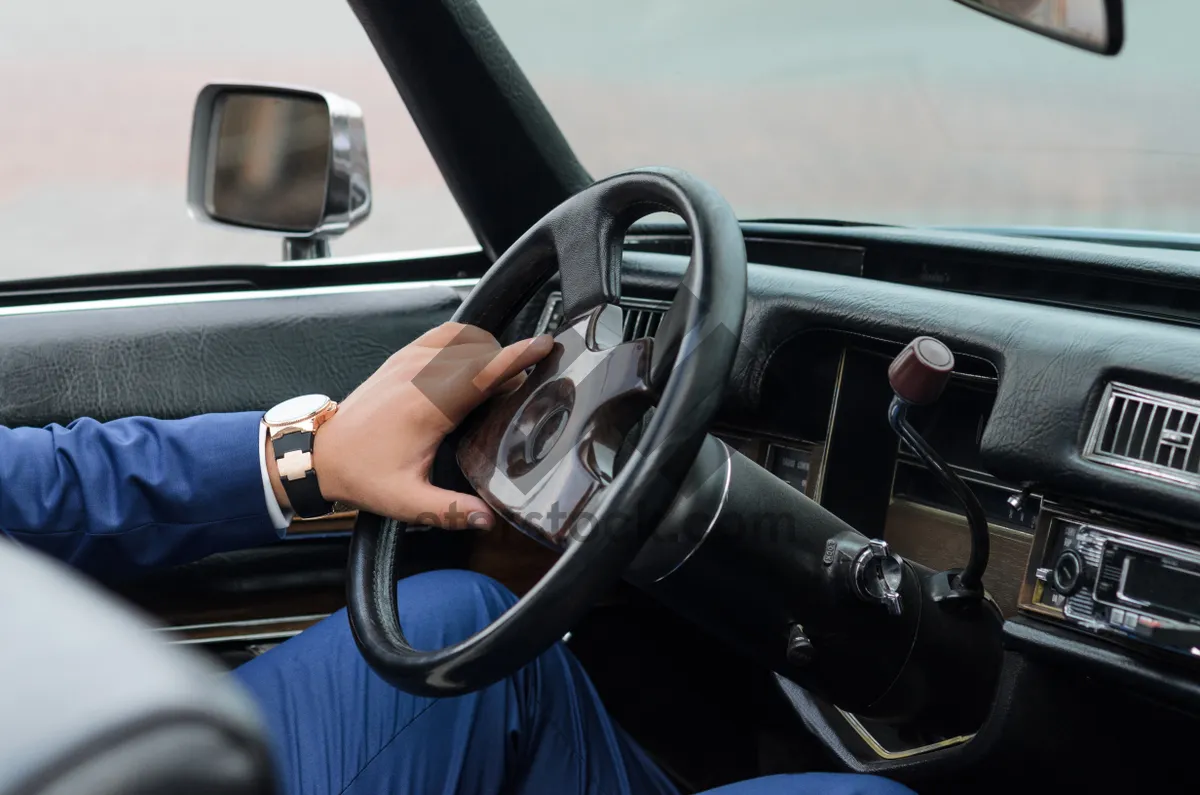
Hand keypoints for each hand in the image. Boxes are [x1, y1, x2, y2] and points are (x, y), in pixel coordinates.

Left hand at [267, 323, 552, 528]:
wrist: (321, 454)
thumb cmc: (363, 475)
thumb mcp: (405, 502)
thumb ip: (448, 510)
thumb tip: (487, 518)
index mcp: (427, 408)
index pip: (481, 372)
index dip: (515, 357)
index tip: (543, 346)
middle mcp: (419, 376)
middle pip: (479, 353)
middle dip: (509, 361)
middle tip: (529, 380)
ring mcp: (409, 362)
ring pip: (463, 339)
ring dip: (488, 350)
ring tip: (503, 373)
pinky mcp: (401, 357)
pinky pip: (442, 335)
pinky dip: (465, 340)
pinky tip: (475, 357)